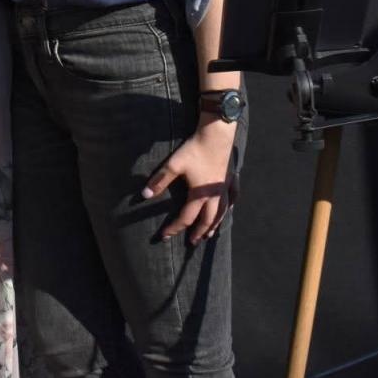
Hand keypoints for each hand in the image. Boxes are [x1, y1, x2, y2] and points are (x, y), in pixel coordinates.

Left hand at [142, 118, 237, 244]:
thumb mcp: (173, 165)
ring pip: (221, 213)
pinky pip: (232, 199)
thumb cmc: (194, 150)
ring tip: (210, 234)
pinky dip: (229, 208)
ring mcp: (224, 189)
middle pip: (207, 220)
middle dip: (198, 232)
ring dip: (214, 225)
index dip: (174, 228)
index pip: (186, 218)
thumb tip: (145, 195)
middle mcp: (214, 196)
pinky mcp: (229, 180)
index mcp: (199, 195)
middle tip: (192, 242)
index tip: (165, 236)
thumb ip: (160, 181)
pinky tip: (228, 211)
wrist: (216, 135)